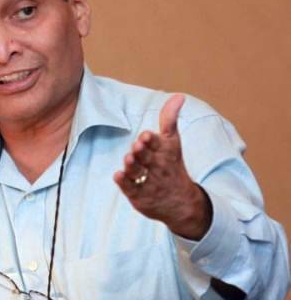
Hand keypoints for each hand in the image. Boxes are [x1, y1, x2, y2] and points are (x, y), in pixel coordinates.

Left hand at [113, 94, 211, 239]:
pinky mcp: (140, 196)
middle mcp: (157, 167)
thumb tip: (178, 96)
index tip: (145, 135)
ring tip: (128, 159)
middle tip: (136, 145)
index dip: (151, 140)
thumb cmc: (172, 166)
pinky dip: (124, 183)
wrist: (182, 203)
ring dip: (132, 166)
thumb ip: (170, 119)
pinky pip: (130, 189)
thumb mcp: (173, 142)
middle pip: (147, 158)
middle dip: (142, 152)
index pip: (158, 144)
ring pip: (138, 173)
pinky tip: (118, 175)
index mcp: (165, 152)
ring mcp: (148, 182)